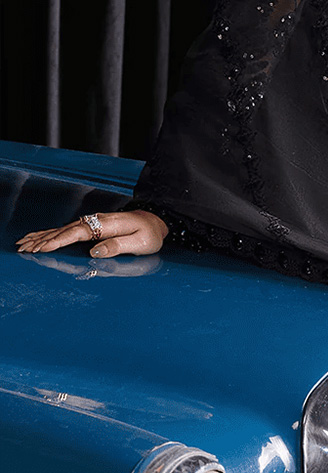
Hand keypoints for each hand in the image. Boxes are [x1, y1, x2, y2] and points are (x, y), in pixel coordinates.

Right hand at [17, 210, 168, 258]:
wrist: (156, 221)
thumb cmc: (150, 234)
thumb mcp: (140, 243)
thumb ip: (118, 246)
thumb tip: (95, 251)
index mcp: (107, 224)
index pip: (78, 232)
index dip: (59, 240)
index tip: (42, 248)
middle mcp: (96, 221)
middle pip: (64, 230)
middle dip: (43, 239)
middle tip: (24, 249)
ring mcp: (92, 222)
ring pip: (62, 229)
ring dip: (42, 236)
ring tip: (24, 244)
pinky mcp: (92, 225)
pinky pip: (67, 230)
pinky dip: (51, 233)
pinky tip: (41, 238)